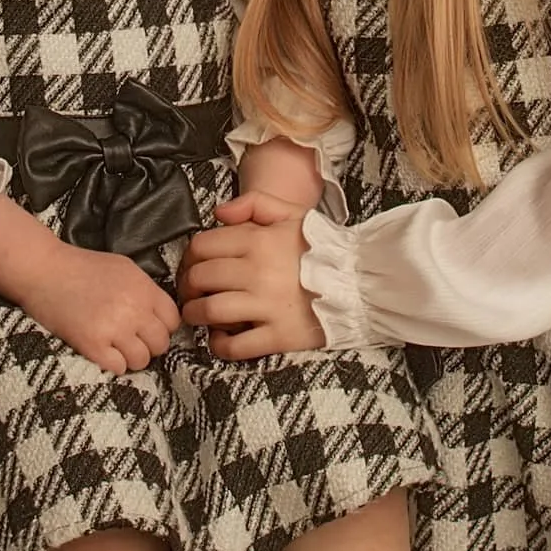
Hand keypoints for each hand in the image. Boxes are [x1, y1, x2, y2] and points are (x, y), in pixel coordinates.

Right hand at [11, 242, 182, 374]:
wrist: (42, 270)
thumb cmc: (81, 266)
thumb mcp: (123, 268)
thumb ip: (145, 290)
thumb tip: (159, 314)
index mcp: (144, 289)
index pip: (173, 320)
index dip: (161, 326)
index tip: (147, 327)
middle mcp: (134, 309)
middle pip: (161, 343)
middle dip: (148, 344)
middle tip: (131, 340)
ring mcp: (114, 328)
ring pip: (142, 360)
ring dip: (131, 357)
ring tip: (116, 348)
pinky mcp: (92, 345)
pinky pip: (119, 367)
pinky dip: (113, 364)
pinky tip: (102, 352)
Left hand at [178, 193, 325, 358]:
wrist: (362, 283)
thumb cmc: (325, 249)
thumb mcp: (294, 213)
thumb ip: (254, 203)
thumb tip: (218, 213)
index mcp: (258, 241)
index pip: (201, 246)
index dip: (189, 257)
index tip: (193, 266)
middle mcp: (258, 272)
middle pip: (200, 278)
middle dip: (188, 286)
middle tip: (191, 292)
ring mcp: (267, 306)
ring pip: (209, 311)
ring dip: (195, 315)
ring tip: (198, 315)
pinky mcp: (278, 336)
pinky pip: (235, 346)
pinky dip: (219, 345)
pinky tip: (220, 338)